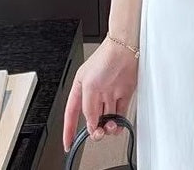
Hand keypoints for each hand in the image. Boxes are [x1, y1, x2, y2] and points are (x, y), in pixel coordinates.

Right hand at [62, 37, 138, 152]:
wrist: (125, 48)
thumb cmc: (105, 58)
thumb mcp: (89, 85)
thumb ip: (88, 107)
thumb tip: (91, 124)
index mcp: (81, 89)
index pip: (72, 113)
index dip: (69, 129)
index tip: (69, 143)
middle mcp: (95, 93)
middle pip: (92, 118)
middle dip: (94, 129)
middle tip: (98, 133)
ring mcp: (109, 94)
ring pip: (106, 118)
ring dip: (107, 126)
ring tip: (110, 126)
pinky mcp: (123, 94)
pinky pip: (120, 114)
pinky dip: (119, 122)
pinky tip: (118, 124)